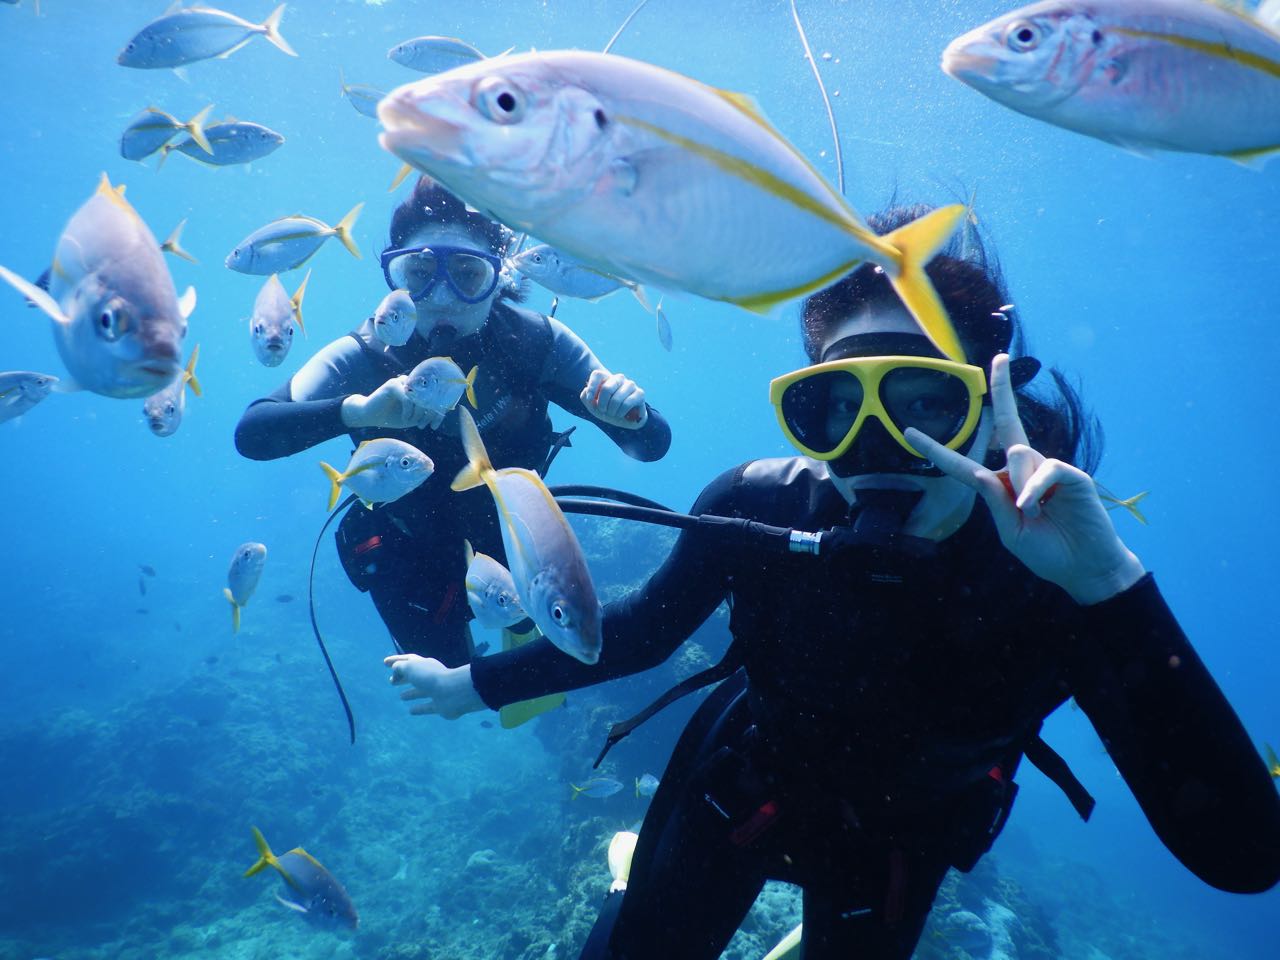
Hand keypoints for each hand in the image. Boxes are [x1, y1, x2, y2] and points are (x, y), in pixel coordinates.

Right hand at [342, 376, 431, 429]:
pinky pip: (408, 399)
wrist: (369, 415)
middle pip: (429, 397)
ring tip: (412, 422)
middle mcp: (411, 383)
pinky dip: (409, 411)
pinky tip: (405, 418)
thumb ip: (425, 413)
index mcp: (417, 389)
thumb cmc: (392, 416)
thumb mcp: (413, 417)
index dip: (438, 411)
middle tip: (422, 425)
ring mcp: (402, 382)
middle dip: (429, 414)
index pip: (434, 397)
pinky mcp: (393, 385)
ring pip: (420, 397)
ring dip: (419, 413)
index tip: (434, 425)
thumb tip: (442, 412)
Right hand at [384, 654, 485, 717]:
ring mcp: (436, 691)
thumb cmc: (430, 677)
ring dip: (411, 693)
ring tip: (401, 696)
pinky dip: (419, 709)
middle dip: (403, 678)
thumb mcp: (410, 668)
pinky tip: (411, 711)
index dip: (395, 660)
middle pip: (415, 676)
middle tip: (391, 682)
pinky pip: (427, 707)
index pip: (408, 660)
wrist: (454, 692)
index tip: (384, 662)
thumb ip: (400, 668)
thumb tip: (396, 671)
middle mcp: (430, 676)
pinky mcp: (440, 706)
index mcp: (424, 664)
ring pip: (421, 691)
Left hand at [580, 369, 646, 428]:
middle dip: (602, 404)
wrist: (624, 419)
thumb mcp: (593, 406)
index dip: (592, 388)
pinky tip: (621, 414)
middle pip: (606, 388)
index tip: (590, 400)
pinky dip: (621, 412)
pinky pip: (627, 403)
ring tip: (613, 414)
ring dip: (612, 411)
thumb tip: (586, 391)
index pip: (597, 374)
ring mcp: (630, 384)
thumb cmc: (607, 410)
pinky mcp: (640, 393)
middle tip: (603, 411)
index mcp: (607, 378)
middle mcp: (619, 378)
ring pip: (616, 399)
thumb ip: (585, 398)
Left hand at [905, 354, 1144, 605]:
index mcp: (1000, 487)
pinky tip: (1037, 506)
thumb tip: (984, 472)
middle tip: (999, 357)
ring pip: (1018, 455)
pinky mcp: (1069, 474)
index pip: (962, 464)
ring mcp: (1046, 469)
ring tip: (1033, 513)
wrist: (1085, 567)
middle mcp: (1022, 471)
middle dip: (1003, 389)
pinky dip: (1034, 488)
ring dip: (1020, 487)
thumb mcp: (1011, 535)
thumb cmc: (1047, 552)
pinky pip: (1043, 468)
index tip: (909, 432)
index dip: (936, 450)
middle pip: (1007, 424)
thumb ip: (995, 505)